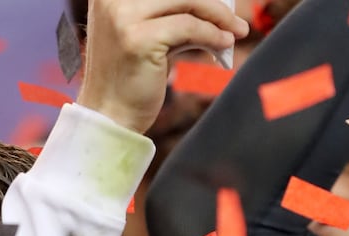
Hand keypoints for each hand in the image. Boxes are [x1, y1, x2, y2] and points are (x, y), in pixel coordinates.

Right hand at [77, 0, 248, 133]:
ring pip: (185, 1)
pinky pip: (188, 28)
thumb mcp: (150, 34)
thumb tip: (216, 8)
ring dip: (218, 17)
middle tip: (237, 23)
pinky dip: (211, 35)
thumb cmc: (134, 74)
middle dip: (213, 4)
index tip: (223, 6)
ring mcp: (122, 16)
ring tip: (236, 32)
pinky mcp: (138, 39)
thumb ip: (172, 16)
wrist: (111, 112)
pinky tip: (223, 44)